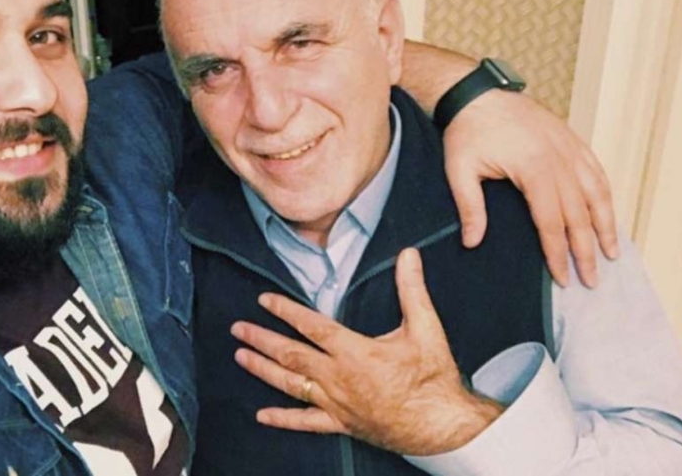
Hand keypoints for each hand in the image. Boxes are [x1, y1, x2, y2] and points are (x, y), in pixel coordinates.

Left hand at [231, 248, 502, 455]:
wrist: (443, 428)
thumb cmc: (434, 379)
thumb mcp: (426, 329)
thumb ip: (412, 289)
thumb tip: (409, 254)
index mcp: (355, 352)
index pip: (311, 326)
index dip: (285, 311)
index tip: (263, 300)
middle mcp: (338, 378)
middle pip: (291, 355)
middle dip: (262, 339)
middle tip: (237, 328)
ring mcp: (336, 404)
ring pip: (291, 385)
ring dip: (263, 370)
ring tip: (240, 357)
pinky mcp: (341, 424)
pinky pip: (306, 422)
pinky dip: (282, 419)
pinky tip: (262, 415)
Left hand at [443, 89, 618, 287]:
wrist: (476, 93)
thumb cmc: (465, 131)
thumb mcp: (459, 170)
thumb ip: (470, 207)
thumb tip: (472, 243)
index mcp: (532, 169)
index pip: (551, 222)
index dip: (557, 253)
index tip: (562, 279)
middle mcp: (558, 159)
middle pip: (579, 215)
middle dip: (585, 250)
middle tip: (590, 280)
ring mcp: (568, 148)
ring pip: (596, 193)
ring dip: (605, 226)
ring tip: (610, 253)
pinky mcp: (570, 139)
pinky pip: (596, 171)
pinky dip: (604, 195)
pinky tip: (607, 213)